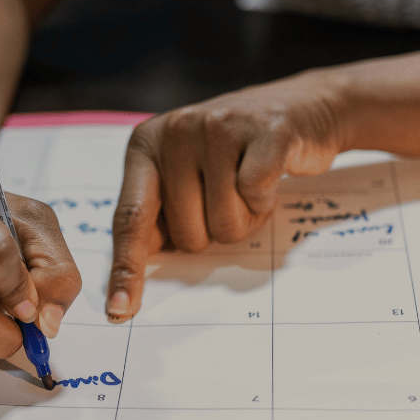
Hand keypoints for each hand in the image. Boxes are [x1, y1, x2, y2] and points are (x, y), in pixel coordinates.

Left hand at [106, 72, 345, 320]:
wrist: (299, 108)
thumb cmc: (233, 156)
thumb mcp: (183, 175)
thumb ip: (155, 215)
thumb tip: (129, 279)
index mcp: (144, 146)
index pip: (129, 218)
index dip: (127, 268)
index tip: (120, 311)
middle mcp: (173, 131)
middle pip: (187, 234)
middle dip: (213, 232)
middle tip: (228, 196)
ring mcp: (218, 127)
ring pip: (225, 223)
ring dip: (245, 219)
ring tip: (248, 185)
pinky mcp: (265, 130)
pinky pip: (256, 196)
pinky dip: (266, 202)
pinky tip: (269, 178)